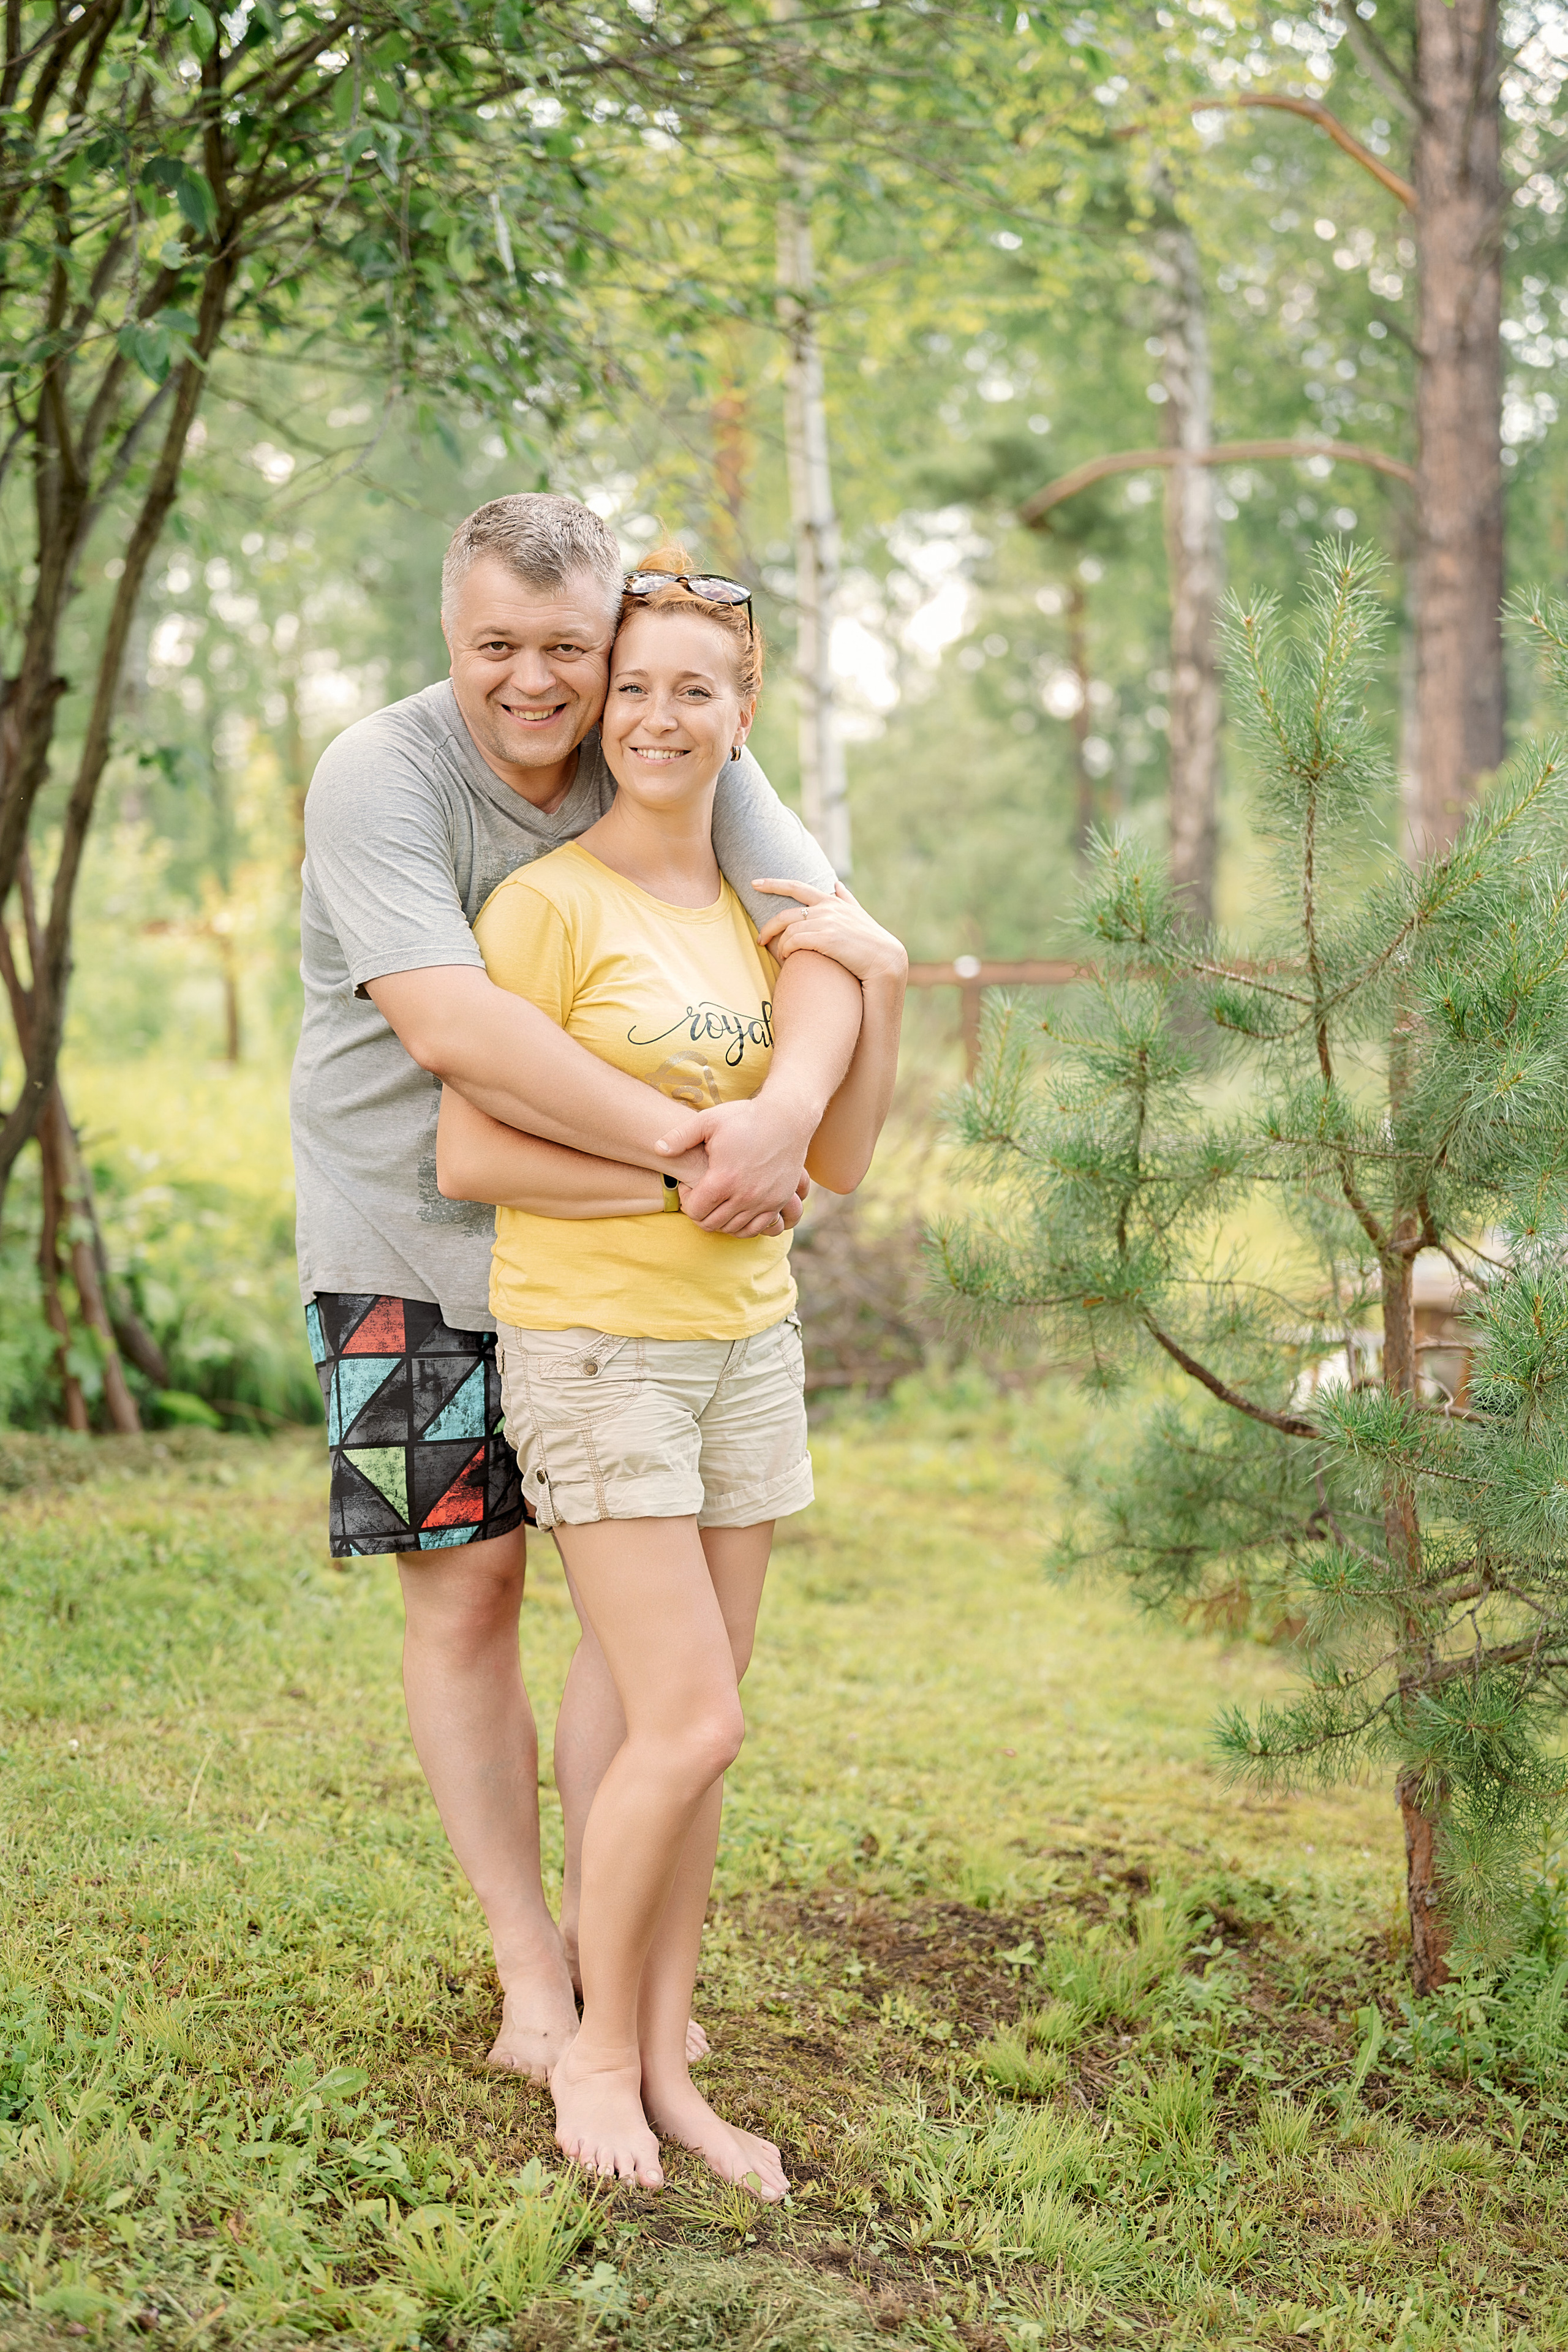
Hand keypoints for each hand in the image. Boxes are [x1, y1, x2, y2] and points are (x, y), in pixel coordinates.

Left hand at [657, 1093, 813, 1232]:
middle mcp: (744, 1196)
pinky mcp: (778, 1201)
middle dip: (700, 1212)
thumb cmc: (745, 1117)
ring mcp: (764, 1201)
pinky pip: (757, 1229)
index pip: (695, 1210)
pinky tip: (736, 1209)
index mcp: (723, 1179)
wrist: (787, 1117)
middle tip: (701, 1195)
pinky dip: (743, 1225)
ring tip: (718, 1200)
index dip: (686, 1200)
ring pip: (733, 1229)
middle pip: (711, 1224)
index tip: (690, 1185)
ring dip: (721, 1219)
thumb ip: (680, 1137)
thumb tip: (657, 1149)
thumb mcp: (708, 1121)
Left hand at [754, 879, 908, 986]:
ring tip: (780, 957)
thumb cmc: (870, 942)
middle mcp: (827, 908)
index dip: (773, 884)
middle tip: (759, 940)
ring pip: (789, 931)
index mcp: (832, 901)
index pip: (797, 887)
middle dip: (768, 927)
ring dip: (780, 946)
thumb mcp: (858, 915)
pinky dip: (787, 950)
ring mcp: (827, 922)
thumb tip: (837, 884)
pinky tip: (787, 959)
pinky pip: (795, 942)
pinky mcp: (827, 938)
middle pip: (786, 914)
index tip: (754, 883)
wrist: (885, 961)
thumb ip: (846, 899)